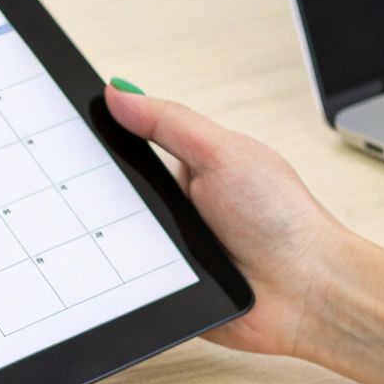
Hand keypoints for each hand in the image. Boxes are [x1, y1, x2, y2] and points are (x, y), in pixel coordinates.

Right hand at [105, 83, 357, 357]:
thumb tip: (118, 92)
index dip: (106, 142)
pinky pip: (132, 282)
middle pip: (120, 196)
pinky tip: (141, 272)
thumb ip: (168, 122)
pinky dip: (130, 278)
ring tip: (145, 237)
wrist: (308, 291)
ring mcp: (176, 249)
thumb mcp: (223, 153)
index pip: (134, 148)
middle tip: (112, 194)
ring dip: (122, 241)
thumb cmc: (284, 220)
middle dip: (108, 196)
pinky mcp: (170, 289)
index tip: (75, 134)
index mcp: (195, 167)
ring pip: (120, 241)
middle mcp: (183, 207)